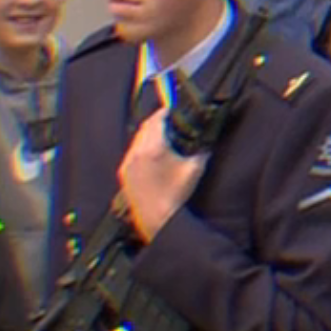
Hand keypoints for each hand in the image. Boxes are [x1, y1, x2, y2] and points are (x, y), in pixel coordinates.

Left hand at [119, 109, 206, 242]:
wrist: (159, 219)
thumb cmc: (176, 195)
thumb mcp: (195, 169)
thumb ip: (202, 150)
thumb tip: (206, 140)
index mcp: (154, 148)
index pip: (157, 120)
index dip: (164, 112)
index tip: (170, 110)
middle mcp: (137, 152)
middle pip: (145, 127)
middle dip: (156, 121)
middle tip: (167, 120)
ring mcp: (128, 163)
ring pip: (136, 139)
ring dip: (147, 134)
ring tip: (160, 136)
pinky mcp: (124, 173)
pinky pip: (131, 152)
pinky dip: (140, 147)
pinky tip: (150, 153)